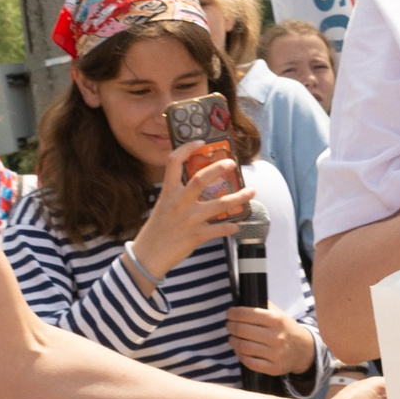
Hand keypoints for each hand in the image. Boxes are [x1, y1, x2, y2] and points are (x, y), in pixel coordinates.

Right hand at [130, 143, 253, 282]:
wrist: (148, 256)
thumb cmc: (156, 230)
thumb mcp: (163, 205)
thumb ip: (178, 194)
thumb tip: (197, 184)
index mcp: (168, 192)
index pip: (173, 162)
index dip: (187, 149)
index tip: (200, 142)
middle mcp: (179, 203)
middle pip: (200, 179)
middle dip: (218, 169)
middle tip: (232, 163)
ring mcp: (189, 219)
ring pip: (219, 205)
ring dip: (239, 197)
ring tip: (252, 191)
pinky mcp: (196, 235)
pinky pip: (219, 229)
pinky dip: (230, 227)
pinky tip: (237, 225)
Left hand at [227, 305, 316, 375]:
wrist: (303, 350)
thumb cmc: (286, 329)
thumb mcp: (279, 314)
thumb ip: (262, 306)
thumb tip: (241, 300)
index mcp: (276, 320)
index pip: (246, 314)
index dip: (233, 313)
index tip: (229, 313)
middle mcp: (276, 337)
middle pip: (241, 330)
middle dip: (231, 326)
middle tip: (229, 325)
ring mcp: (275, 354)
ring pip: (243, 347)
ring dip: (233, 341)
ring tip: (232, 338)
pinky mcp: (273, 368)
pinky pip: (249, 362)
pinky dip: (240, 355)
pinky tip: (240, 350)